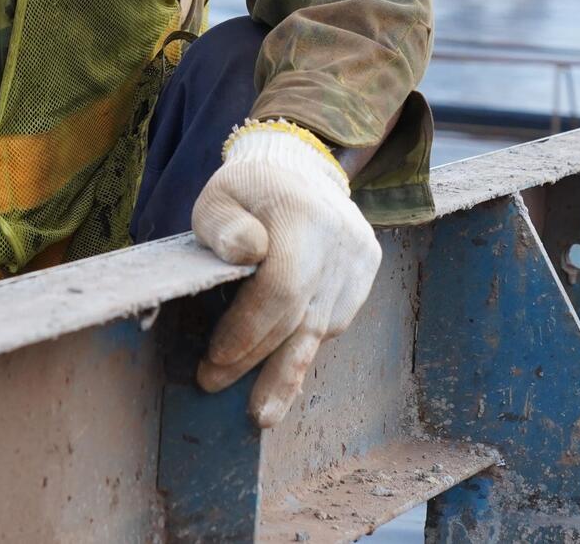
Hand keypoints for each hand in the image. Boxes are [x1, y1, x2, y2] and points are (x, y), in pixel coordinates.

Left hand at [191, 123, 381, 427]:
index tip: (214, 356)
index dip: (248, 328)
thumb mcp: (220, 196)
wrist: (302, 170)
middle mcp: (342, 243)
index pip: (281, 288)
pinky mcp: (365, 276)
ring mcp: (359, 261)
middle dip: (258, 360)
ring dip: (285, 371)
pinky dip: (304, 349)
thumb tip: (244, 253)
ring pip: (321, 329)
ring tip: (259, 410)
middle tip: (215, 385)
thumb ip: (223, 225)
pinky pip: (333, 323)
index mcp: (304, 217)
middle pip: (301, 318)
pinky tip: (281, 378)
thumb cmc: (249, 190)